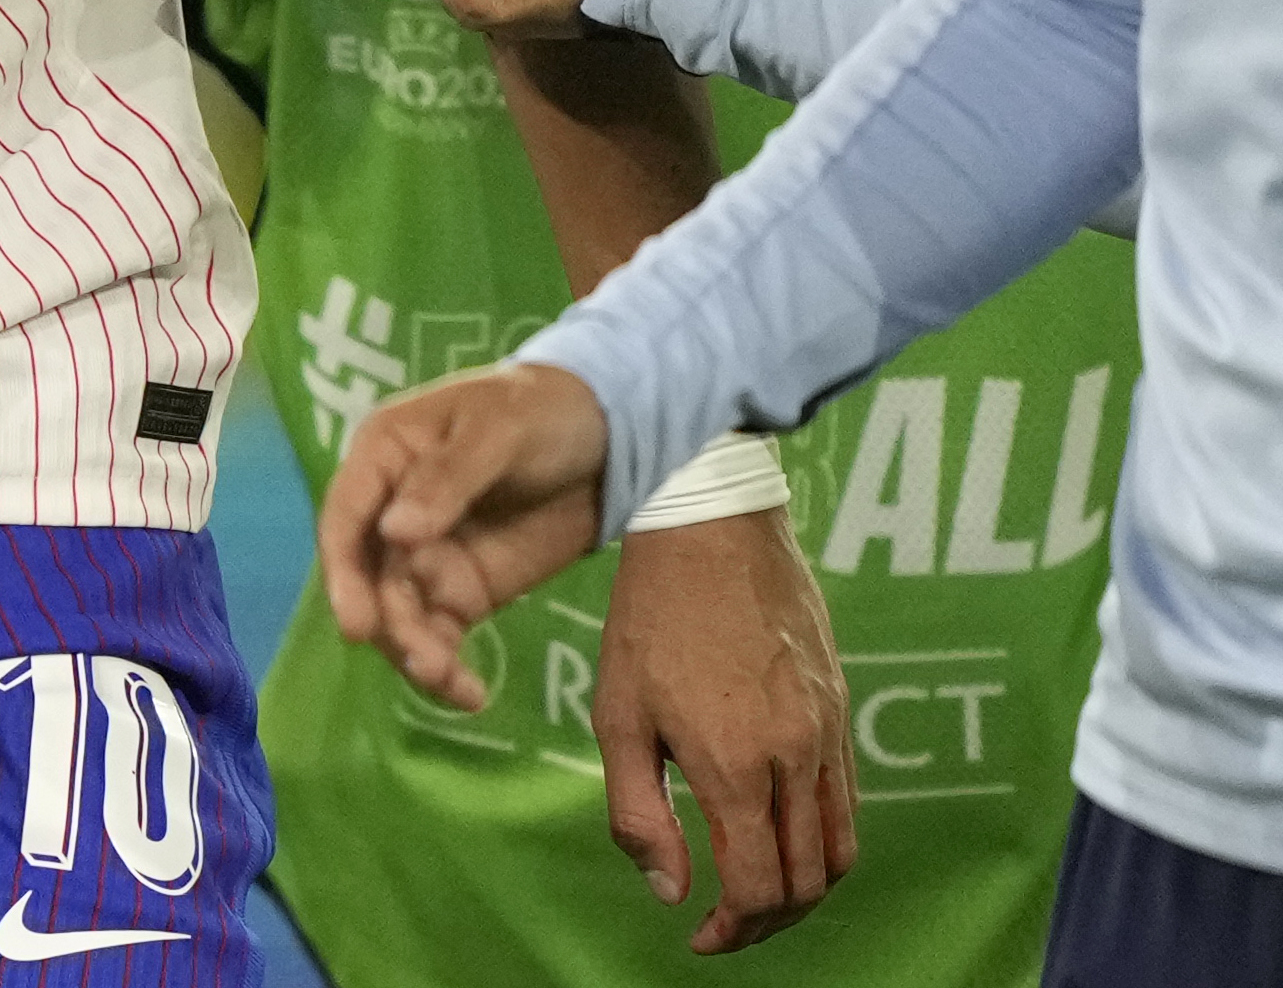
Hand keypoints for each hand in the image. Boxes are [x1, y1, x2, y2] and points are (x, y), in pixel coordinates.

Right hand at [316, 362, 609, 711]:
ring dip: (415, 653)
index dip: (343, 571)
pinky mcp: (461, 591)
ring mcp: (424, 557)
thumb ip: (448, 478)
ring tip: (452, 682)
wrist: (606, 434)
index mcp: (383, 458)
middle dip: (389, 624)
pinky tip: (471, 696)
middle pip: (368, 578)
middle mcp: (390, 512)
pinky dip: (446, 671)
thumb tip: (395, 534)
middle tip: (424, 661)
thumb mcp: (498, 429)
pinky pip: (438, 636)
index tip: (359, 622)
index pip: (345, 517)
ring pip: (398, 615)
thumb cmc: (539, 410)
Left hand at [600, 512, 858, 953]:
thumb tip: (669, 890)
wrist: (711, 528)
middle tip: (725, 923)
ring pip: (840, 849)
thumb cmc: (650, 618)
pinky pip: (847, 800)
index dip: (733, 930)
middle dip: (769, 921)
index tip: (700, 936)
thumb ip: (638, 812)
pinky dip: (820, 838)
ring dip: (804, 888)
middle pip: (809, 883)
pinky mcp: (841, 708)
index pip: (758, 887)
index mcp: (734, 764)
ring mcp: (828, 732)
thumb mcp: (617, 716)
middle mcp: (795, 756)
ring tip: (755, 889)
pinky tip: (776, 829)